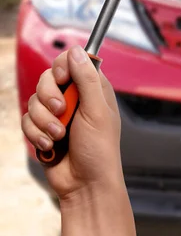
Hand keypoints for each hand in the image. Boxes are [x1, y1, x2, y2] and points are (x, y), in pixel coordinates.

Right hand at [21, 45, 122, 200]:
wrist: (85, 184)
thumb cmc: (99, 150)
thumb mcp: (97, 111)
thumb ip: (86, 80)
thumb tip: (77, 51)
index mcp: (94, 90)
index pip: (73, 62)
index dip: (63, 67)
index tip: (61, 79)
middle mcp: (76, 99)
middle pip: (48, 79)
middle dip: (49, 97)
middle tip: (61, 111)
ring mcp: (58, 114)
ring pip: (34, 101)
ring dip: (44, 121)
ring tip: (59, 136)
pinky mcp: (43, 129)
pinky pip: (27, 121)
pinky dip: (36, 134)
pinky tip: (50, 147)